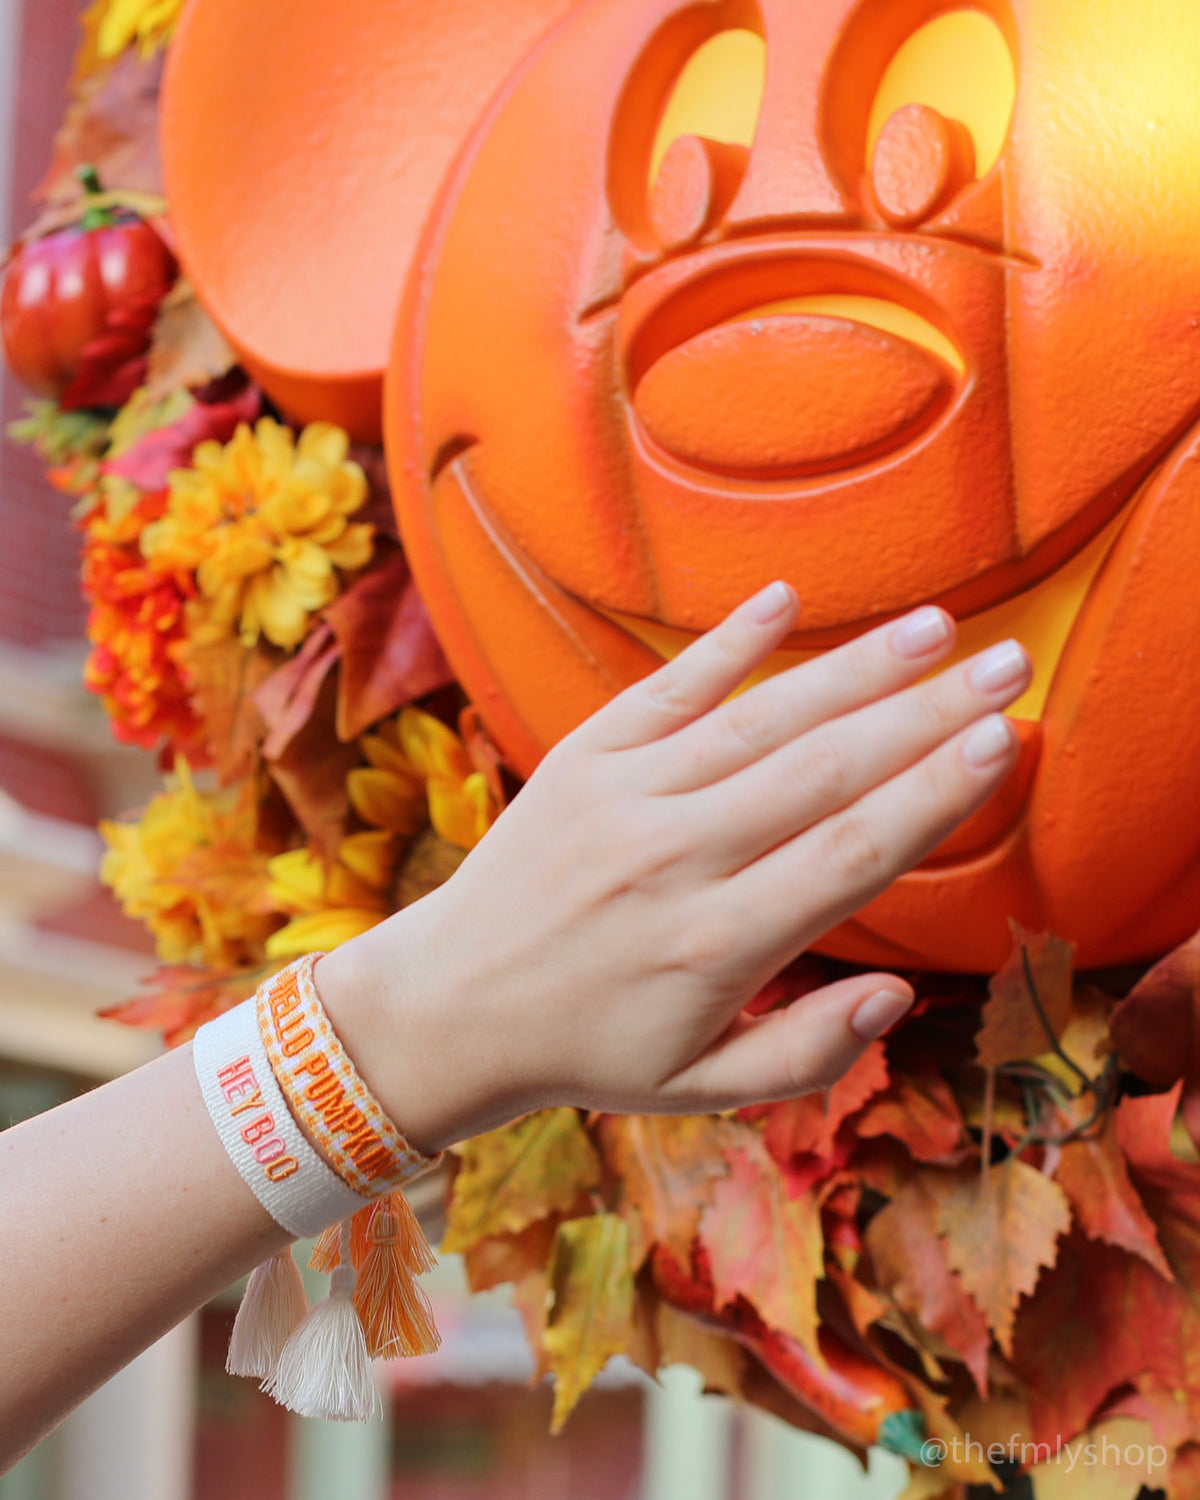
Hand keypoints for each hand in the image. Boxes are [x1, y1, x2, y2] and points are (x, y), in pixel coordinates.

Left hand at [318, 582, 1030, 1151]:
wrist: (450, 1004)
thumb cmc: (590, 1049)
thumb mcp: (701, 1089)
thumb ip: (808, 1053)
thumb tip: (898, 993)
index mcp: (714, 947)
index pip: (849, 856)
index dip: (933, 795)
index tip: (1000, 742)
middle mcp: (673, 861)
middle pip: (822, 772)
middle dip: (925, 713)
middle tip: (1007, 664)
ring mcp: (623, 799)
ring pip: (758, 720)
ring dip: (852, 668)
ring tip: (932, 627)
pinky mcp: (580, 759)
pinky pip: (665, 689)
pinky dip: (725, 643)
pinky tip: (785, 598)